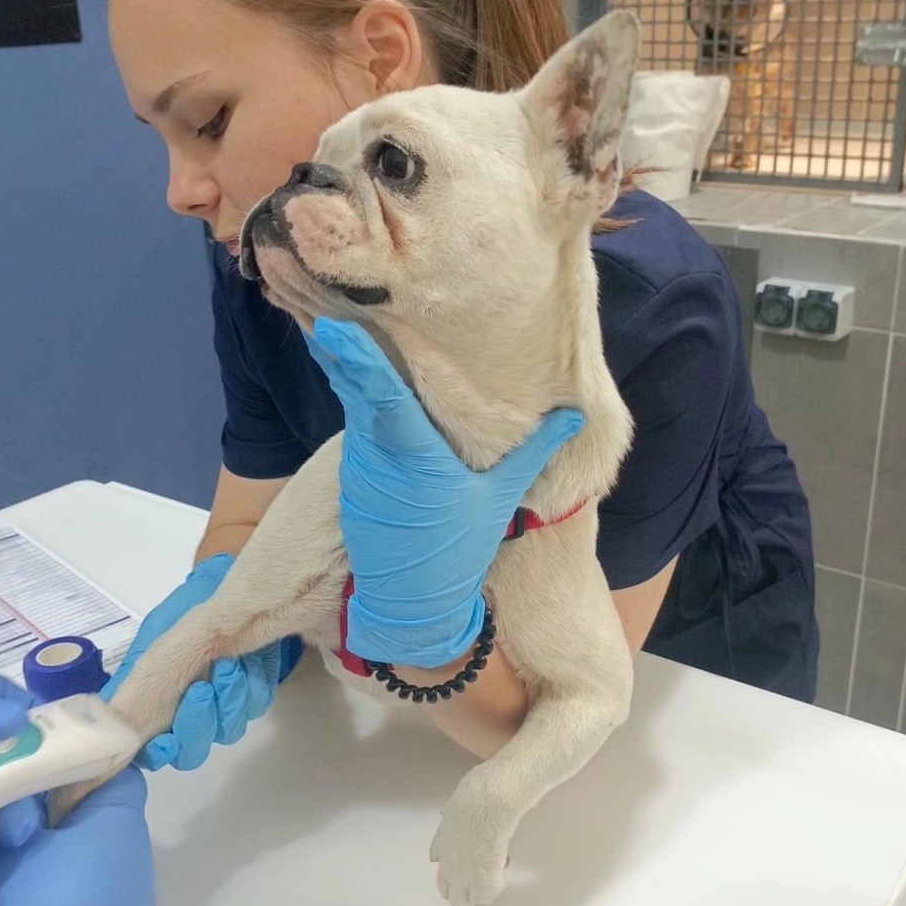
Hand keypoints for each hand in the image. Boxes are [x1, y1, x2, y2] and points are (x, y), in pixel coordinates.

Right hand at [103, 554, 303, 770]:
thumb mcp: (157, 639)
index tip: (168, 742)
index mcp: (154, 703)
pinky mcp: (252, 691)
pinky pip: (256, 705)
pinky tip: (247, 663)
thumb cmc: (183, 610)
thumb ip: (139, 682)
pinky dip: (253, 687)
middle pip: (191, 750)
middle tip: (203, 690)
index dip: (159, 754)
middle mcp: (185, 712)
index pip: (151, 749)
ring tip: (229, 667)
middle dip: (199, 724)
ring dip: (229, 702)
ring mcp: (220, 706)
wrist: (223, 584)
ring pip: (227, 730)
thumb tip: (120, 721)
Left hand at [303, 317, 582, 667]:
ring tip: (335, 314)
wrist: (410, 606)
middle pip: (357, 390)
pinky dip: (348, 394)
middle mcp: (380, 455)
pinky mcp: (350, 475)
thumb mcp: (499, 499)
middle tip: (330, 299)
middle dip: (342, 348)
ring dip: (343, 364)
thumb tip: (576, 414)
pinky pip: (352, 424)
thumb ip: (533, 452)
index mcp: (418, 457)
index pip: (384, 399)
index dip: (359, 362)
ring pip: (352, 404)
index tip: (335, 329)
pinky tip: (341, 361)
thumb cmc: (457, 551)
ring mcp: (359, 465)